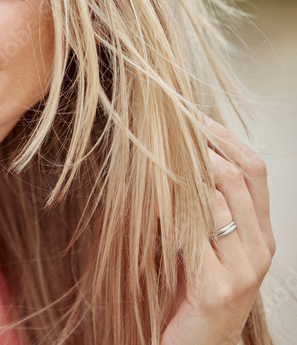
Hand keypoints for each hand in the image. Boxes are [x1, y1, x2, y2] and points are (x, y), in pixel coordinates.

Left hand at [161, 117, 274, 344]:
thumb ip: (198, 211)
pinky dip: (172, 207)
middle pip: (240, 177)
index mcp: (261, 236)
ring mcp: (242, 269)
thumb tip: (174, 160)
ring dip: (185, 169)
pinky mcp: (216, 287)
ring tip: (157, 146)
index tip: (193, 114)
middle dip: (204, 143)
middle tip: (170, 121)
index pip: (256, 171)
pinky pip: (193, 234)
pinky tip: (151, 193)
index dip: (226, 137)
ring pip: (218, 199)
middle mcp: (260, 249)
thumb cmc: (189, 298)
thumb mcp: (200, 247)